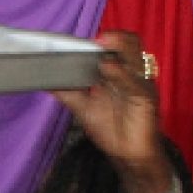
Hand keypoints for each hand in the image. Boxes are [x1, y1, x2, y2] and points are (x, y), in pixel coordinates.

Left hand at [54, 31, 166, 180]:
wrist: (128, 155)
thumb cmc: (111, 129)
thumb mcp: (84, 108)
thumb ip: (68, 93)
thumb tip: (45, 81)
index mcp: (119, 72)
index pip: (116, 46)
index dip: (103, 39)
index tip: (83, 39)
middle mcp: (132, 74)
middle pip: (131, 46)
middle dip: (116, 38)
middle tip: (97, 37)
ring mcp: (140, 85)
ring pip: (135, 59)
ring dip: (120, 48)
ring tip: (103, 42)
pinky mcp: (147, 99)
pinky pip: (135, 83)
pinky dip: (121, 74)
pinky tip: (108, 68)